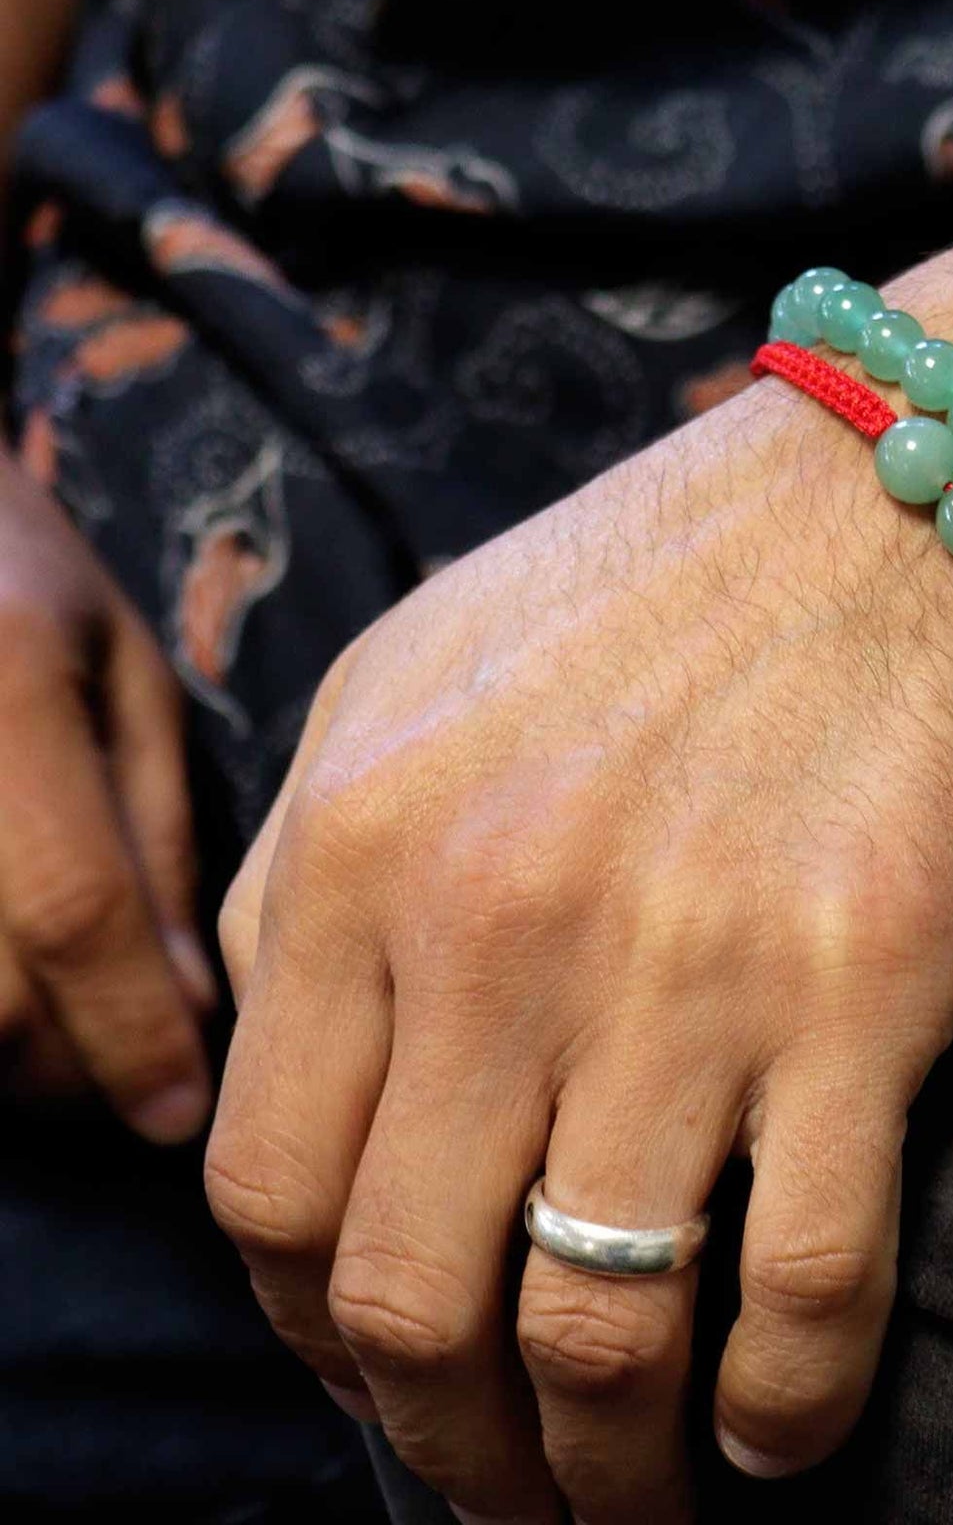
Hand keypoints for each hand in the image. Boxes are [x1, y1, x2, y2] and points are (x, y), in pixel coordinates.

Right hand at [0, 449, 215, 1137]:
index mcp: (4, 693)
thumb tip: (190, 1002)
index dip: (132, 1032)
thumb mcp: (121, 671)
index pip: (76, 914)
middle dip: (64, 1070)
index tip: (181, 1117)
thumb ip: (155, 830)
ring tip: (61, 1044)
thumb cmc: (18, 577)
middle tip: (132, 1078)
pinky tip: (4, 997)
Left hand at [206, 370, 952, 1518]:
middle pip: (411, 1299)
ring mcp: (682, 962)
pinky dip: (782, 1410)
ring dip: (608, 1475)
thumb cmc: (677, 585)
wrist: (919, 496)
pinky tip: (778, 1434)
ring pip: (595, 1330)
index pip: (269, 1191)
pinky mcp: (858, 988)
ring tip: (635, 1506)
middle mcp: (500, 919)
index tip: (390, 1385)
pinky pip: (800, 1287)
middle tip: (512, 1493)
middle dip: (452, 1453)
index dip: (319, 1339)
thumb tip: (288, 1076)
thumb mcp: (423, 675)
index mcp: (367, 843)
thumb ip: (315, 869)